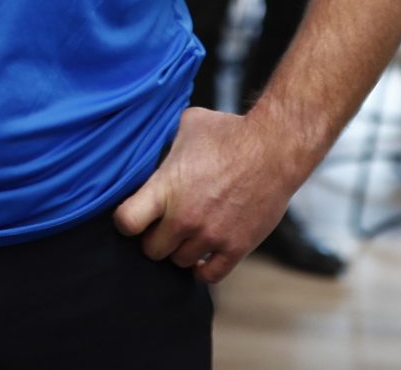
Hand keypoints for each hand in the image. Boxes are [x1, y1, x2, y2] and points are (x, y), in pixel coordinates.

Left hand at [112, 107, 301, 283]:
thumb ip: (167, 143)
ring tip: (189, 234)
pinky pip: (209, 276)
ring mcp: (210, 235)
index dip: (125, 222)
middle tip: (165, 226)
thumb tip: (156, 142)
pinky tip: (204, 255)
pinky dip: (204, 269)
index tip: (134, 216)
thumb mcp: (189, 125)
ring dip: (182, 250)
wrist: (275, 148)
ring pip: (179, 262)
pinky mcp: (235, 248)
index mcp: (167, 188)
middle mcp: (185, 217)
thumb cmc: (231, 132)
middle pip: (151, 249)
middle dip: (155, 238)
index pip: (126, 222)